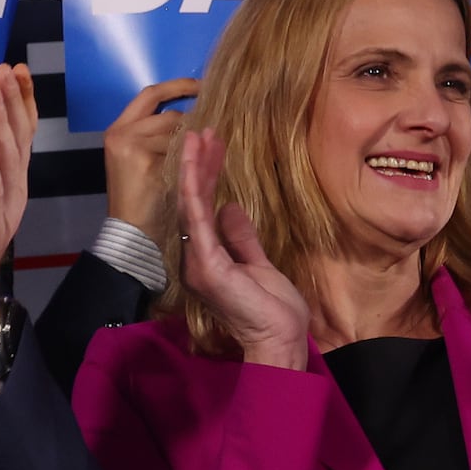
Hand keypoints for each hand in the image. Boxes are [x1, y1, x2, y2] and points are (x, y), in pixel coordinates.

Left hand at [0, 65, 37, 346]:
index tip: (14, 68)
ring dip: (1, 124)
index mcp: (6, 176)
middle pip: (17, 139)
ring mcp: (1, 208)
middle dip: (13, 102)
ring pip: (6, 160)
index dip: (18, 99)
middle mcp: (12, 188)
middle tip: (6, 68)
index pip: (17, 131)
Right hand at [98, 77, 198, 241]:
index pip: (150, 95)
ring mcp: (130, 145)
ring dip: (193, 146)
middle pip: (169, 114)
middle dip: (191, 126)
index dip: (178, 86)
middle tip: (209, 135)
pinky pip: (179, 150)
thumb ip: (160, 135)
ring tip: (204, 158)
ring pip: (177, 132)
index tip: (201, 85)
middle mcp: (121, 132)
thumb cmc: (142, 198)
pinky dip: (193, 158)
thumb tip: (195, 117)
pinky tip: (201, 166)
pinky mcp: (143, 160)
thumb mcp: (144, 158)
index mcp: (119, 128)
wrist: (131, 231)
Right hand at [176, 129, 316, 371]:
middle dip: (199, 164)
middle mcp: (195, 258)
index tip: (213, 147)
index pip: (202, 209)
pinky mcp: (207, 264)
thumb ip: (242, 238)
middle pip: (194, 202)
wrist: (279, 338)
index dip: (206, 176)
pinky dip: (194, 188)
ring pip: (191, 204)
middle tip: (204, 130)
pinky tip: (194, 164)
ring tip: (197, 135)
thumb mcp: (259, 264)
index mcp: (207, 258)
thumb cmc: (272, 311)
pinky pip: (197, 218)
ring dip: (194, 168)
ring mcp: (198, 261)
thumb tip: (231, 207)